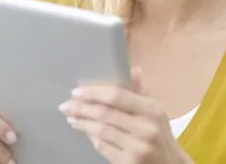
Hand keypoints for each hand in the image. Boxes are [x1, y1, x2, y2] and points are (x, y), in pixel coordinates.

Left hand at [59, 68, 192, 163]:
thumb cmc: (160, 136)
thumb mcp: (156, 113)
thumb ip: (140, 93)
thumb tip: (134, 70)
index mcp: (152, 109)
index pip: (117, 96)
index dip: (93, 93)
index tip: (76, 92)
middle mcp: (145, 128)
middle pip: (104, 114)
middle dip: (81, 108)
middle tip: (66, 106)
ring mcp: (137, 147)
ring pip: (101, 131)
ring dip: (82, 123)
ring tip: (72, 118)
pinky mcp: (128, 162)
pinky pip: (103, 147)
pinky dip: (92, 138)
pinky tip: (86, 132)